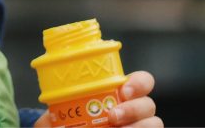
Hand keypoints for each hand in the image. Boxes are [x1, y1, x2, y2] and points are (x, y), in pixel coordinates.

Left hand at [33, 71, 161, 127]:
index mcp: (117, 93)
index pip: (141, 81)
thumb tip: (50, 118)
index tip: (122, 90)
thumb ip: (58, 113)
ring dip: (139, 126)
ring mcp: (137, 126)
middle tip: (112, 115)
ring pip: (154, 124)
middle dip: (135, 108)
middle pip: (149, 104)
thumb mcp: (58, 116)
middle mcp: (132, 110)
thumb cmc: (65, 126)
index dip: (139, 83)